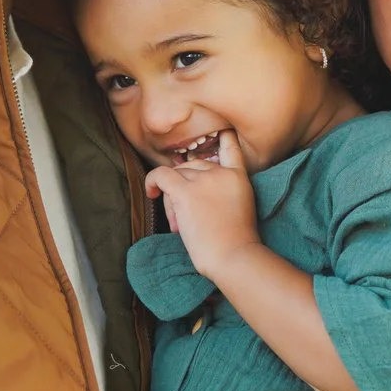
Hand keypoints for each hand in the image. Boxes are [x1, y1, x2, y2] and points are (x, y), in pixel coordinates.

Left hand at [143, 130, 259, 280]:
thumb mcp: (239, 209)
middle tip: (187, 218)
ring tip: (179, 224)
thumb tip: (193, 194)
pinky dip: (152, 182)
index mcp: (239, 177)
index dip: (222, 138)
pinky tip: (151, 193)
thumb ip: (222, 194)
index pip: (230, 147)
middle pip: (192, 166)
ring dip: (171, 197)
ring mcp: (203, 180)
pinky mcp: (185, 191)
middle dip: (185, 187)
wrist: (234, 257)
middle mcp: (221, 173)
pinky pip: (161, 176)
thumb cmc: (235, 244)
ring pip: (176, 175)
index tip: (218, 133)